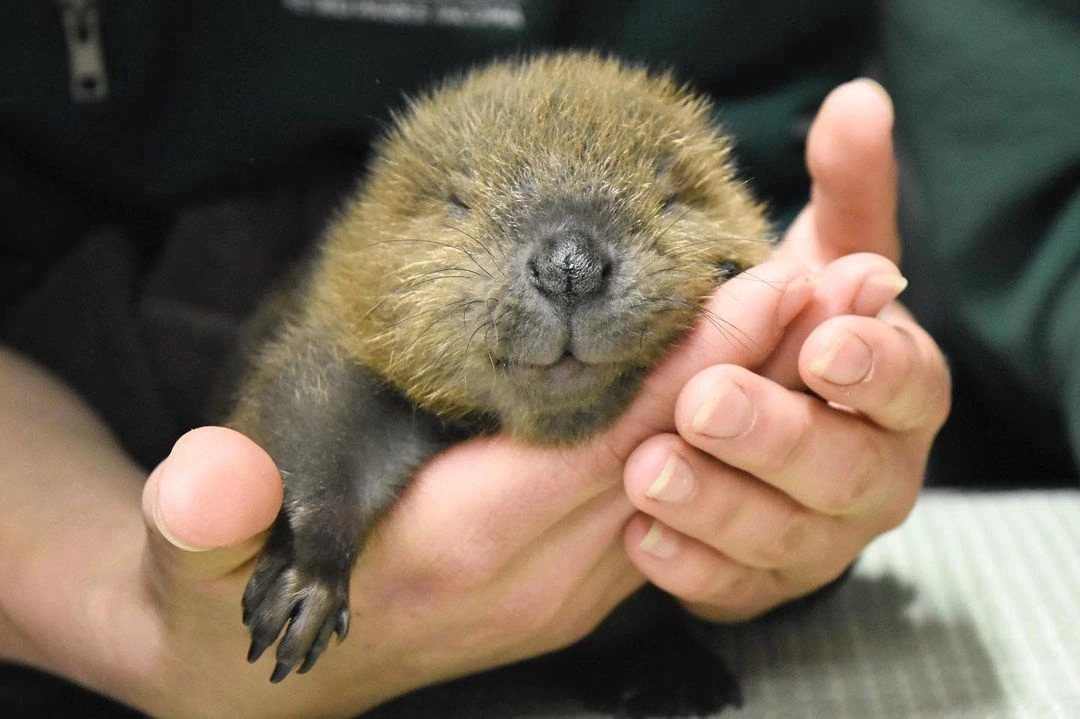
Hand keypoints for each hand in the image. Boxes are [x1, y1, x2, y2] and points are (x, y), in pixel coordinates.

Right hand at [1, 251, 839, 717]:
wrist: (277, 674)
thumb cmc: (245, 596)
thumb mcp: (203, 565)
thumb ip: (211, 520)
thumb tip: (210, 475)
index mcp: (463, 549)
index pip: (606, 447)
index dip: (691, 372)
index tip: (769, 289)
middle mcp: (540, 578)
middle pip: (678, 460)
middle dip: (764, 372)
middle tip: (850, 280)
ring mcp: (572, 589)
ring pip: (690, 481)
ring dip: (757, 401)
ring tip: (829, 312)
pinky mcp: (578, 583)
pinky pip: (669, 498)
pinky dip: (717, 436)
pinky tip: (750, 378)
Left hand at [617, 79, 951, 620]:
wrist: (754, 434)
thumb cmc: (789, 338)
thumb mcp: (816, 264)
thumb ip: (842, 193)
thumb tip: (856, 102)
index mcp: (898, 394)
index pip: (909, 385)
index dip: (871, 368)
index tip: (822, 343)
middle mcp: (874, 474)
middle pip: (843, 469)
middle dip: (775, 435)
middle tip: (705, 405)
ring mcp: (820, 539)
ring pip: (785, 539)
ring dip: (717, 504)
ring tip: (649, 469)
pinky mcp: (763, 584)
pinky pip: (733, 590)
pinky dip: (689, 565)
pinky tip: (642, 536)